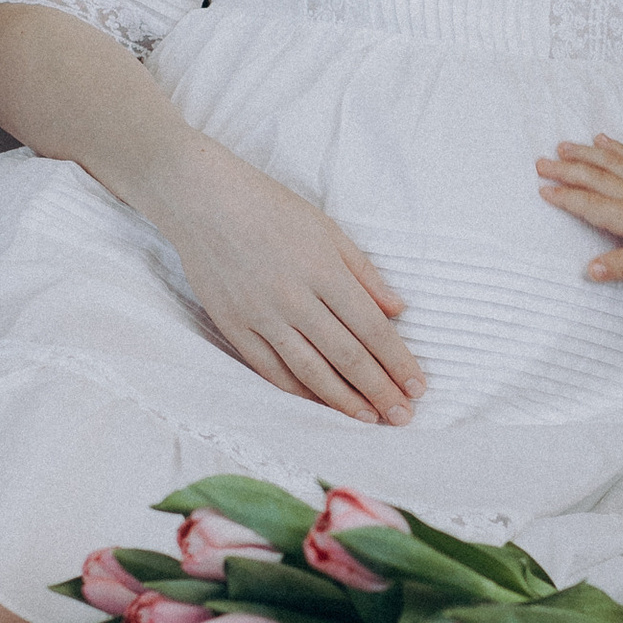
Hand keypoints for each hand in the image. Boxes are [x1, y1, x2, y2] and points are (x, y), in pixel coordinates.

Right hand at [150, 143, 425, 424]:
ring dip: (344, 401)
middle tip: (403, 416)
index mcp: (324, 271)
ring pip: (310, 371)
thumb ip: (364, 273)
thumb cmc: (271, 208)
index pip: (372, 328)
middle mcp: (295, 299)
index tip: (418, 386)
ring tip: (369, 420)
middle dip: (380, 390)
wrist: (204, 201)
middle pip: (347, 356)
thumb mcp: (327, 229)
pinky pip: (271, 369)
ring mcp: (262, 316)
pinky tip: (320, 406)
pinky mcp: (235, 327)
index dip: (398, 362)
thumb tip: (397, 310)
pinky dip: (298, 391)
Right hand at [537, 135, 622, 281]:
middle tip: (540, 162)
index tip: (542, 190)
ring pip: (608, 163)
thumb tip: (589, 270)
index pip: (588, 204)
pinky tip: (603, 139)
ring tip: (563, 146)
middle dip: (564, 170)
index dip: (564, 197)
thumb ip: (621, 266)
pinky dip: (614, 148)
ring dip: (584, 154)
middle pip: (592, 178)